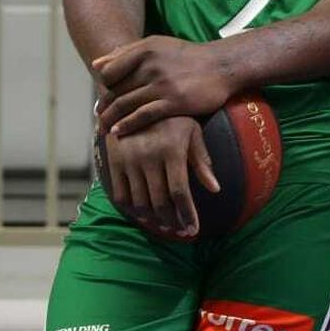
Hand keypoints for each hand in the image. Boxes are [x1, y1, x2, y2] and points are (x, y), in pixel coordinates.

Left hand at [94, 36, 241, 135]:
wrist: (224, 66)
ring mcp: (163, 84)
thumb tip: (96, 65)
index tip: (104, 96)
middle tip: (98, 118)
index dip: (103, 86)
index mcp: (146, 50)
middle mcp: (151, 66)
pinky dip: (127, 125)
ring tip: (103, 128)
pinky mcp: (174, 101)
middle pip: (115, 91)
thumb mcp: (159, 45)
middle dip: (103, 107)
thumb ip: (127, 52)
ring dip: (110, 119)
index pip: (108, 72)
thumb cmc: (189, 57)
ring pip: (125, 104)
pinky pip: (142, 116)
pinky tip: (119, 131)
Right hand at [101, 116, 219, 238]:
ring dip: (154, 220)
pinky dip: (132, 211)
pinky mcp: (114, 163)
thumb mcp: (192, 132)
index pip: (179, 192)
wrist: (135, 98)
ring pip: (140, 202)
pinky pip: (121, 195)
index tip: (194, 230)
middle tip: (182, 232)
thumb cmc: (173, 117)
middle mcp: (149, 158)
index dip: (187, 214)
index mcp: (172, 151)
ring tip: (166, 227)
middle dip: (172, 221)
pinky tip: (144, 217)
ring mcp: (129, 161)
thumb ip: (202, 161)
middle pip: (160, 202)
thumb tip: (215, 189)